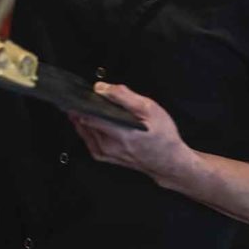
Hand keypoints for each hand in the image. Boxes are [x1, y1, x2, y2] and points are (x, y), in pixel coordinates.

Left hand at [68, 83, 197, 186]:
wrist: (168, 161)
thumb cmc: (163, 136)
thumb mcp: (149, 109)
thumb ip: (124, 96)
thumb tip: (103, 88)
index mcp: (120, 134)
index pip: (89, 115)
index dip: (81, 101)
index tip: (80, 92)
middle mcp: (109, 146)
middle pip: (83, 122)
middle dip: (81, 107)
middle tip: (84, 95)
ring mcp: (105, 153)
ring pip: (83, 130)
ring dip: (81, 117)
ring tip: (87, 105)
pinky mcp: (104, 156)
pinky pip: (86, 139)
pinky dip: (85, 128)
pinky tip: (90, 120)